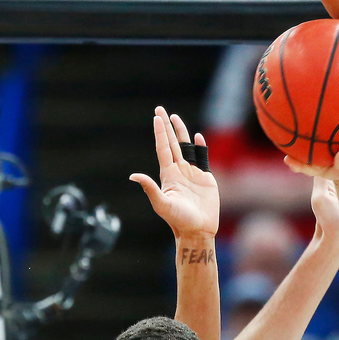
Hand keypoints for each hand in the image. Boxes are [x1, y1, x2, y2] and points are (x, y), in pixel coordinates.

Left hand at [130, 108, 219, 238]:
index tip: (157, 117)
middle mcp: (179, 171)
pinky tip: (197, 137)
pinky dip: (200, 146)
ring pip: (186, 147)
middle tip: (160, 109)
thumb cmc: (179, 220)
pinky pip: (202, 158)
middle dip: (166, 126)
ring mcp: (192, 173)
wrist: (197, 230)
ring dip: (181, 132)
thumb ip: (149, 188)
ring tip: (175, 118)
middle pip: (172, 143)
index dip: (160, 132)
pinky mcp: (206, 178)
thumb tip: (133, 176)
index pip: (163, 148)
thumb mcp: (162, 204)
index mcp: (168, 174)